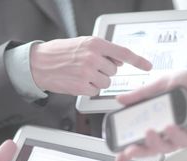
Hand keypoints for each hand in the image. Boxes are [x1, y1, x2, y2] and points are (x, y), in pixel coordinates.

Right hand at [30, 36, 151, 95]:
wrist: (39, 64)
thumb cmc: (60, 53)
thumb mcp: (83, 44)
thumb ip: (103, 51)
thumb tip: (119, 61)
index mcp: (95, 44)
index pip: (123, 53)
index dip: (138, 60)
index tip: (147, 66)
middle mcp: (93, 57)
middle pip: (113, 71)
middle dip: (104, 71)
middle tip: (89, 67)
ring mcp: (87, 73)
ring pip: (106, 83)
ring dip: (97, 81)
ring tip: (82, 74)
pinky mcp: (81, 86)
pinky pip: (95, 91)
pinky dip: (88, 89)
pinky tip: (78, 81)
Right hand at [115, 68, 186, 160]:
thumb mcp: (163, 84)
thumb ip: (141, 94)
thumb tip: (120, 100)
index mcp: (160, 120)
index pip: (141, 138)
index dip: (128, 147)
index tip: (117, 153)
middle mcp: (170, 131)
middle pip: (150, 148)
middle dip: (137, 152)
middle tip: (127, 151)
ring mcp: (183, 136)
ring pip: (165, 147)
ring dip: (154, 142)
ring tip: (147, 132)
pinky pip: (183, 142)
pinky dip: (174, 135)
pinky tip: (169, 126)